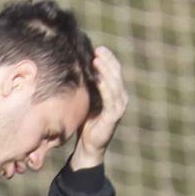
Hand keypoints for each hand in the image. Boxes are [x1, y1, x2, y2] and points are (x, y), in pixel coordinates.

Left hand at [70, 46, 127, 168]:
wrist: (88, 147)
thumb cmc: (84, 123)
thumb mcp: (85, 102)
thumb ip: (86, 89)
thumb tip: (75, 71)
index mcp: (114, 93)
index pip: (113, 72)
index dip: (107, 59)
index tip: (97, 48)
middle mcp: (119, 98)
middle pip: (115, 74)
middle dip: (107, 61)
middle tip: (98, 49)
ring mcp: (118, 106)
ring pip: (114, 83)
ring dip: (106, 70)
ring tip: (98, 59)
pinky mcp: (114, 116)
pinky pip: (110, 98)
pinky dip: (104, 87)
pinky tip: (98, 78)